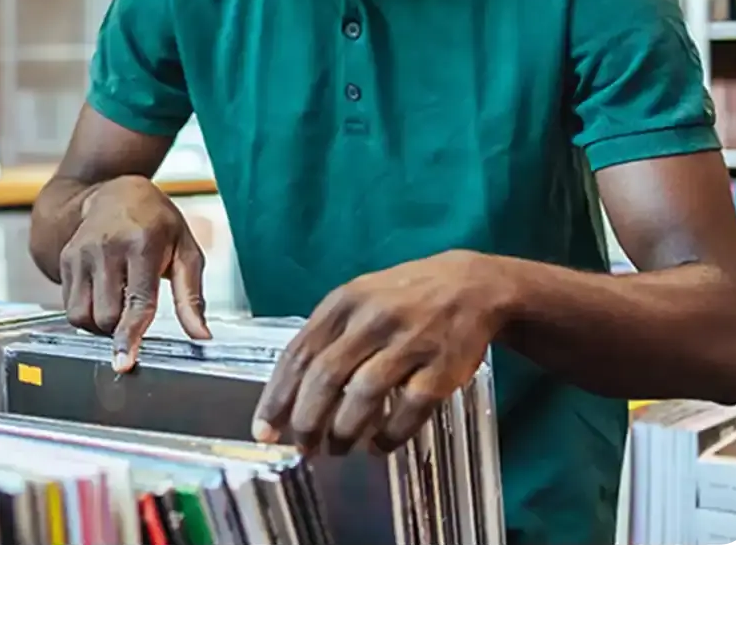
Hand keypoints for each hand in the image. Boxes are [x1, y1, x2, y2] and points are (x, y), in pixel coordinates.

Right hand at [59, 175, 210, 370]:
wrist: (117, 191)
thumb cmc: (158, 223)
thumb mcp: (186, 251)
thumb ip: (192, 297)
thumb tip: (201, 336)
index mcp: (143, 244)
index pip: (136, 301)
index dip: (130, 335)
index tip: (124, 362)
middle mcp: (107, 247)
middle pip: (106, 316)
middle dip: (121, 329)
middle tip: (135, 312)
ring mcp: (82, 253)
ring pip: (82, 317)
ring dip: (101, 326)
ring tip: (120, 305)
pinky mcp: (66, 259)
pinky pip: (69, 306)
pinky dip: (87, 313)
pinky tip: (104, 295)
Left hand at [251, 250, 501, 455]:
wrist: (472, 286)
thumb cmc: (404, 297)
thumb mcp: (361, 298)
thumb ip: (328, 335)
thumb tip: (290, 390)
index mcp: (345, 301)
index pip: (299, 353)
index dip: (277, 397)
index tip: (264, 431)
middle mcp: (373, 319)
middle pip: (326, 378)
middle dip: (307, 421)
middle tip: (303, 448)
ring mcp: (409, 342)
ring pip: (363, 397)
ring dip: (344, 432)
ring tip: (337, 449)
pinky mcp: (441, 368)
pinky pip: (408, 411)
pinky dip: (389, 436)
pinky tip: (378, 445)